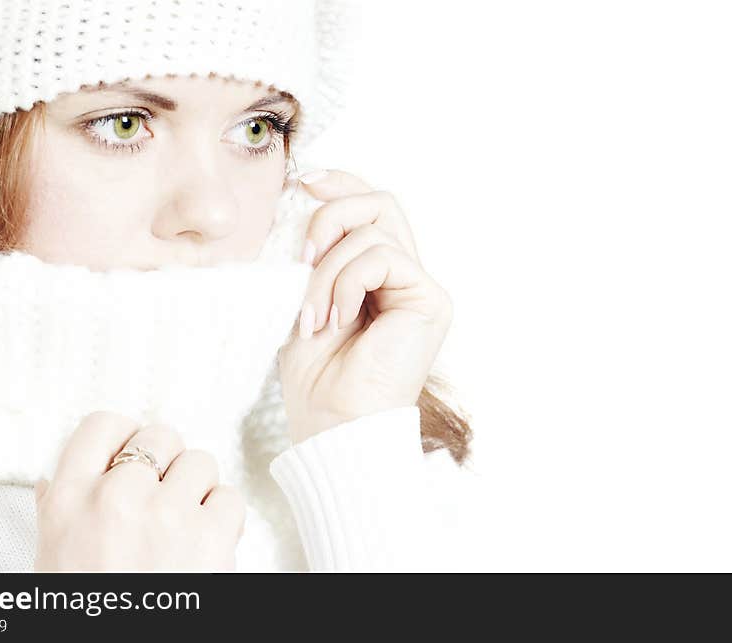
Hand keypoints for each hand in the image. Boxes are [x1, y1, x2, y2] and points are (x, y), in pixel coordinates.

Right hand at [34, 411, 245, 570]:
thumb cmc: (84, 614)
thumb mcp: (49, 560)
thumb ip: (55, 512)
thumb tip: (49, 482)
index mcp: (70, 500)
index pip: (103, 425)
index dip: (126, 432)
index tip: (134, 448)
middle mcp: (117, 497)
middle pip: (161, 436)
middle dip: (167, 463)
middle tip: (164, 494)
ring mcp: (165, 513)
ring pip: (201, 461)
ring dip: (198, 489)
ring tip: (184, 524)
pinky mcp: (209, 536)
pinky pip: (229, 497)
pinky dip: (224, 516)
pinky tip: (206, 541)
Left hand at [277, 169, 453, 443]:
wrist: (333, 424)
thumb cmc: (316, 375)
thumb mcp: (302, 299)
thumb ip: (313, 255)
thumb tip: (301, 202)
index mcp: (376, 274)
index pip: (370, 206)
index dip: (341, 183)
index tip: (302, 182)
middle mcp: (404, 276)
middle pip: (381, 201)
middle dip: (332, 215)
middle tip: (302, 256)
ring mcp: (420, 287)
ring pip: (374, 230)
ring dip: (327, 269)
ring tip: (312, 315)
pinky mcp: (431, 299)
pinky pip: (382, 257)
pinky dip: (346, 282)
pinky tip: (335, 319)